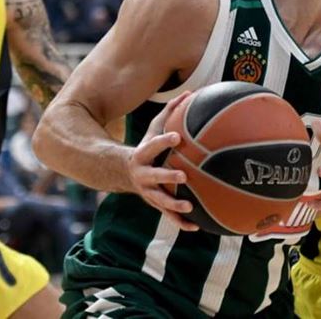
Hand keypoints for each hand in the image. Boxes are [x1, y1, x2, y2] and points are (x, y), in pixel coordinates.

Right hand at [126, 92, 198, 230]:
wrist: (124, 173)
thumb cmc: (147, 147)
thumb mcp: (153, 129)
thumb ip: (170, 112)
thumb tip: (189, 93)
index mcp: (142, 155)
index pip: (152, 146)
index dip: (163, 142)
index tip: (177, 137)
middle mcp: (142, 175)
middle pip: (154, 177)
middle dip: (167, 177)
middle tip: (183, 176)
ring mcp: (147, 192)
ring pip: (160, 201)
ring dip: (173, 205)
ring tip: (189, 206)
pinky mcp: (154, 204)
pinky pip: (168, 216)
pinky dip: (181, 222)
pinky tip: (197, 226)